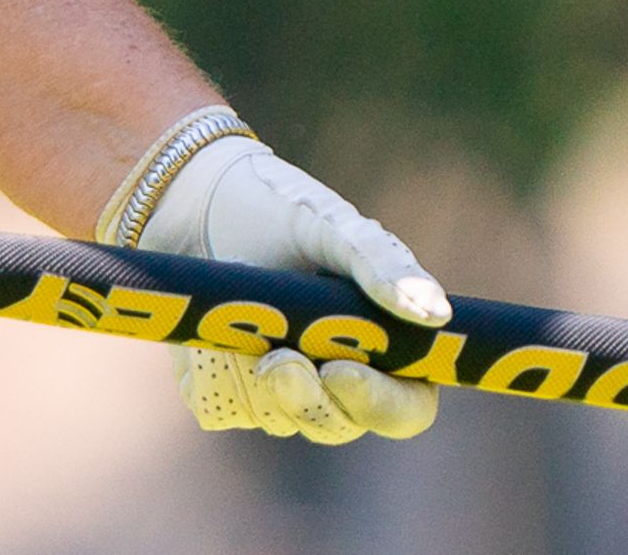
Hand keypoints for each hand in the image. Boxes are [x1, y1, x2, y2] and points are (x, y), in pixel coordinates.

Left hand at [142, 133, 449, 444]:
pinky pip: (221, 406)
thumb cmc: (275, 208)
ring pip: (276, 418)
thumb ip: (381, 262)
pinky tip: (207, 329)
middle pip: (337, 425)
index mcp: (382, 344)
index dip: (382, 404)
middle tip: (275, 357)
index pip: (407, 408)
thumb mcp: (329, 224)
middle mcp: (335, 378)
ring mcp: (280, 391)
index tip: (341, 370)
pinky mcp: (225, 391)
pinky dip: (210, 370)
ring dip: (253, 373)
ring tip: (237, 310)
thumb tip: (437, 314)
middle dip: (306, 396)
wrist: (190, 203)